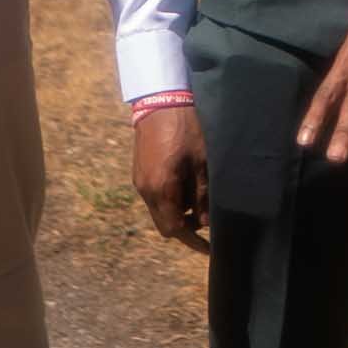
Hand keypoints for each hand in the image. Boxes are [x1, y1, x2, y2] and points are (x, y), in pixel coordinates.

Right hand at [131, 105, 209, 254]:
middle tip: (207, 217)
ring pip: (159, 209)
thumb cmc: (185, 129)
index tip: (209, 247)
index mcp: (161, 189)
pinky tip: (186, 182)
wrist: (160, 100)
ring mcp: (139, 180)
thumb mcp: (202, 162)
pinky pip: (155, 195)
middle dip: (185, 226)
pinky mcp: (139, 171)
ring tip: (199, 195)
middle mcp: (146, 189)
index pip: (174, 229)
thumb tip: (205, 221)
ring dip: (178, 210)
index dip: (192, 241)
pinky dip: (170, 197)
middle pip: (164, 223)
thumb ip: (203, 195)